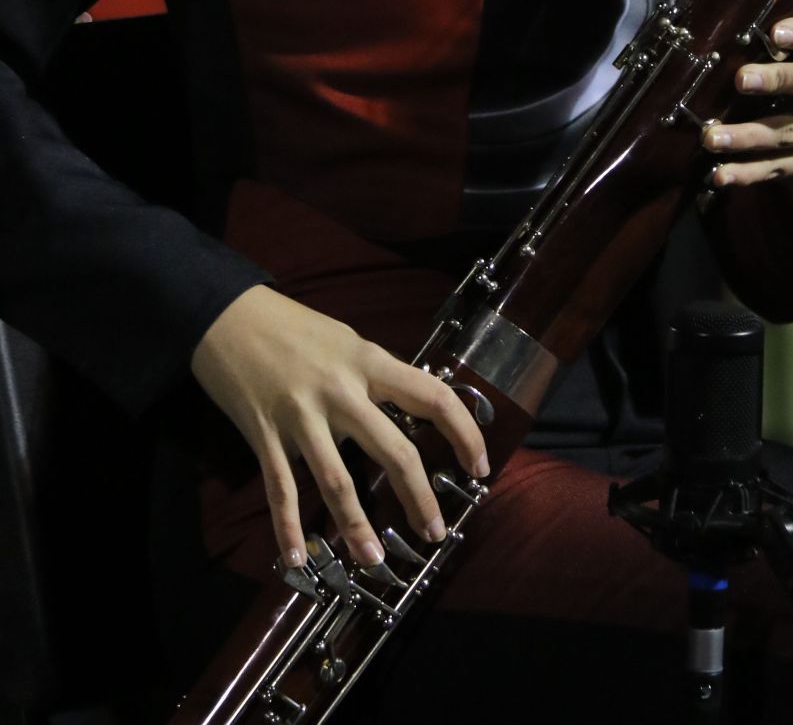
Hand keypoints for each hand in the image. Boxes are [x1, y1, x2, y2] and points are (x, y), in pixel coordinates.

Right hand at [191, 284, 488, 570]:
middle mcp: (341, 390)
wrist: (227, 316)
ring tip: (375, 561)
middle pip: (393, 449)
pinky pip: (280, 489)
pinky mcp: (264, 435)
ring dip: (358, 528)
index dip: (464, 432)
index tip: (480, 464)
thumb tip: (411, 410)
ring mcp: (301, 415)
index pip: (432, 396)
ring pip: (337, 481)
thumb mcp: (346, 340)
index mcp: (368, 361)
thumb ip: (375, 376)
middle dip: (419, 497)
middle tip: (435, 532)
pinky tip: (296, 558)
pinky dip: (287, 528)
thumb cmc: (292, 327)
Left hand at [702, 11, 792, 214]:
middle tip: (741, 79)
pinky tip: (720, 173)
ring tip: (711, 137)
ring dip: (748, 135)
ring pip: (792, 131)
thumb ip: (771, 45)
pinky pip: (779, 169)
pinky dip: (747, 172)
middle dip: (781, 79)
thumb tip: (713, 28)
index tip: (776, 33)